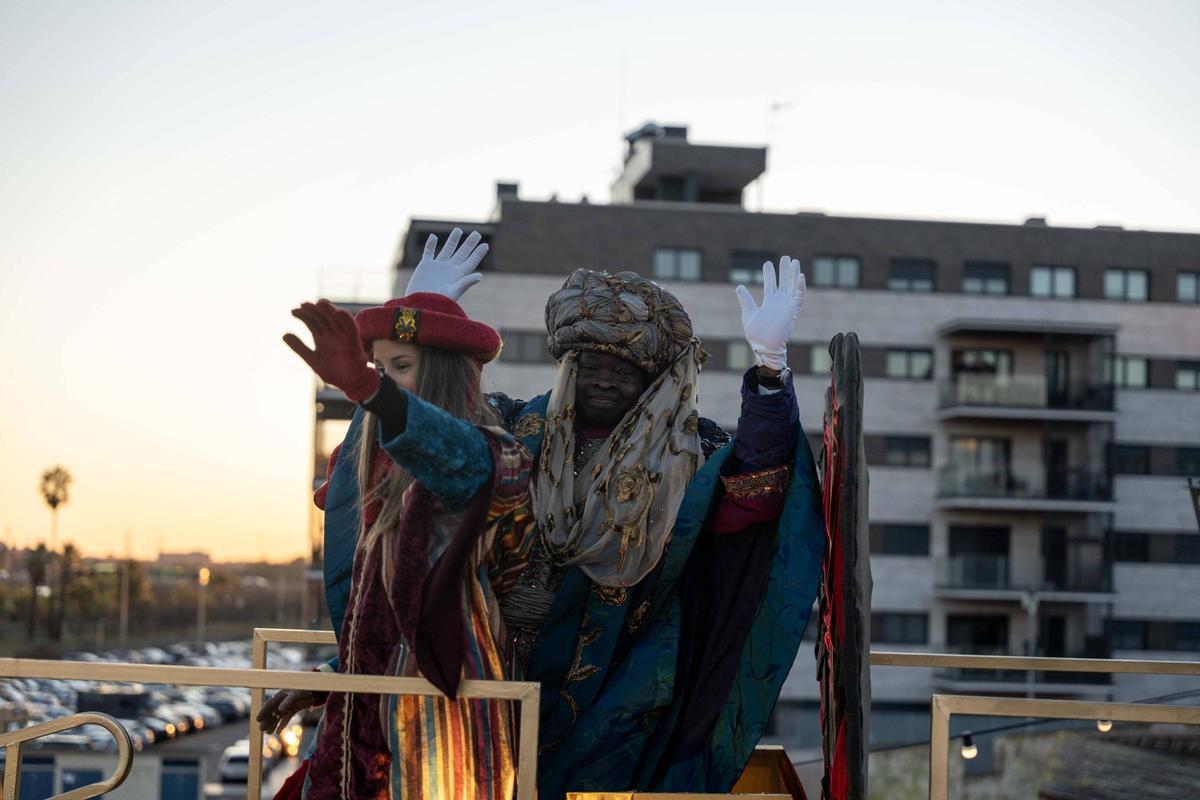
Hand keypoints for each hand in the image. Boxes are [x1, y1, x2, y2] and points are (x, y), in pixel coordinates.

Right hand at [256, 689, 316, 735]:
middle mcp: (283, 700)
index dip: (263, 711)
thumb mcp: (296, 694)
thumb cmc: (305, 688)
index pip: (270, 703)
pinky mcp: (294, 709)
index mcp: (281, 694)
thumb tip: (280, 709)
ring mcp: (288, 705)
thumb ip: (288, 701)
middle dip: (267, 720)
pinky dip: (282, 725)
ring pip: (278, 716)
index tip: (258, 719)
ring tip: (268, 733)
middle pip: (273, 711)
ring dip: (273, 724)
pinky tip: (278, 732)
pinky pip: (286, 718)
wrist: (317, 690)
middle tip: (261, 729)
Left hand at [283, 300, 380, 402]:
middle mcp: (332, 334)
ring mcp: (343, 337)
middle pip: (322, 317)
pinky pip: (351, 328)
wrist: (351, 383)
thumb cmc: (333, 371)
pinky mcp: (353, 342)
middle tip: (303, 304)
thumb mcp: (313, 359)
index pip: (312, 322)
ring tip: (320, 303)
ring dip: (329, 311)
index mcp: (322, 338)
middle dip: (313, 310)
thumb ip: (300, 347)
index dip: (303, 315)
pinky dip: (346, 320)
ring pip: (335, 319)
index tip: (293, 311)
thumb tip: (284, 335)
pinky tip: (339, 313)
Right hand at [405, 227, 488, 298]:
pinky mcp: (425, 266)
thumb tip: (480, 276)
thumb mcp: (452, 293)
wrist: (419, 305)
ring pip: (447, 250)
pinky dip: (430, 244)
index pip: (471, 262)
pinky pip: (429, 252)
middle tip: (477, 234)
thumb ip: (465, 283)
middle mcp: (450, 269)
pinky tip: (433, 237)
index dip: (478, 253)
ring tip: (458, 230)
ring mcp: (438, 267)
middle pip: (462, 253)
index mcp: (458, 275)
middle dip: (469, 243)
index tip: (485, 245)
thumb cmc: (437, 302)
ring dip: (452, 240)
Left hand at [735, 256, 805, 370]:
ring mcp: (787, 305)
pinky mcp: (793, 310)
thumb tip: (739, 286)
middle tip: (785, 257)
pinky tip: (799, 275)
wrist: (764, 346)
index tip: (768, 263)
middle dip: (784, 270)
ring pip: (793, 286)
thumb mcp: (748, 313)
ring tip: (793, 260)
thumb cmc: (756, 334)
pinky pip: (799, 296)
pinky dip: (800, 286)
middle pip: (784, 282)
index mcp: (769, 303)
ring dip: (793, 274)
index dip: (770, 274)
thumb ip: (746, 299)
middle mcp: (779, 303)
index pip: (771, 285)